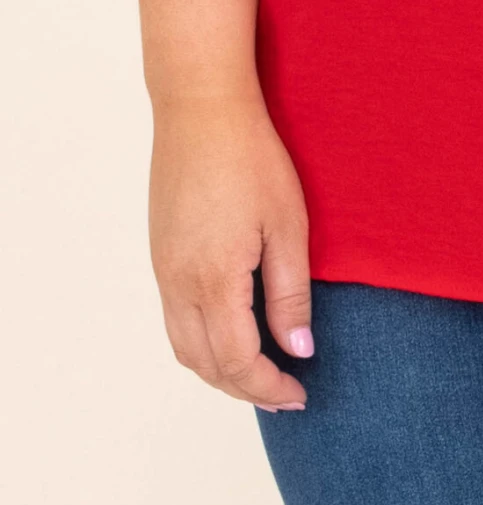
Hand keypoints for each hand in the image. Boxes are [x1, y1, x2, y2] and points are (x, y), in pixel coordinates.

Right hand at [149, 95, 311, 412]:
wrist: (200, 110)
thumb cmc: (251, 158)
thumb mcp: (287, 225)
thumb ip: (291, 294)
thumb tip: (299, 349)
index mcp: (214, 279)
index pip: (238, 360)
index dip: (269, 386)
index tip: (300, 394)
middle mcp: (179, 282)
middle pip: (205, 364)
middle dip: (245, 388)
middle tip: (285, 394)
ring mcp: (163, 270)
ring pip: (184, 347)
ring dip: (219, 371)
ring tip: (260, 374)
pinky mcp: (160, 255)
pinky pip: (175, 320)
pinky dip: (202, 344)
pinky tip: (232, 335)